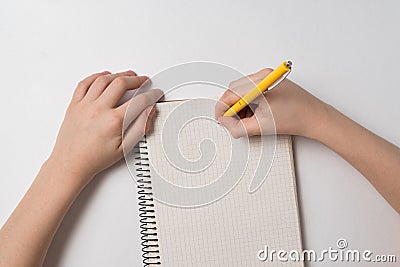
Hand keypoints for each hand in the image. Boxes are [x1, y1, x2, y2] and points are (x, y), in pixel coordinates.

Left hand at [50, 70, 162, 184]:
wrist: (70, 163)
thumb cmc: (94, 158)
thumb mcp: (124, 148)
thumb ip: (140, 128)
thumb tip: (149, 112)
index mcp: (113, 121)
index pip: (138, 101)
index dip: (151, 95)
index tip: (155, 93)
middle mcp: (98, 109)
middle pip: (121, 83)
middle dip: (136, 80)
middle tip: (143, 81)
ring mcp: (85, 105)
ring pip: (103, 79)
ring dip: (118, 75)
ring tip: (127, 75)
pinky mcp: (74, 104)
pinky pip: (84, 83)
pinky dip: (96, 76)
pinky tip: (104, 76)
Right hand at [215, 68, 329, 138]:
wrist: (315, 117)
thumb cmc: (295, 119)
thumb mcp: (260, 127)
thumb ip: (237, 127)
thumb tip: (225, 123)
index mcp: (260, 83)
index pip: (231, 94)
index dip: (222, 108)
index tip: (220, 119)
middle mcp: (263, 76)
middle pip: (234, 90)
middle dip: (231, 107)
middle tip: (232, 122)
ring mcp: (267, 77)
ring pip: (241, 90)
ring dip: (239, 105)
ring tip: (247, 119)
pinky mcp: (270, 81)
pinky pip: (251, 89)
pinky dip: (248, 102)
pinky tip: (254, 114)